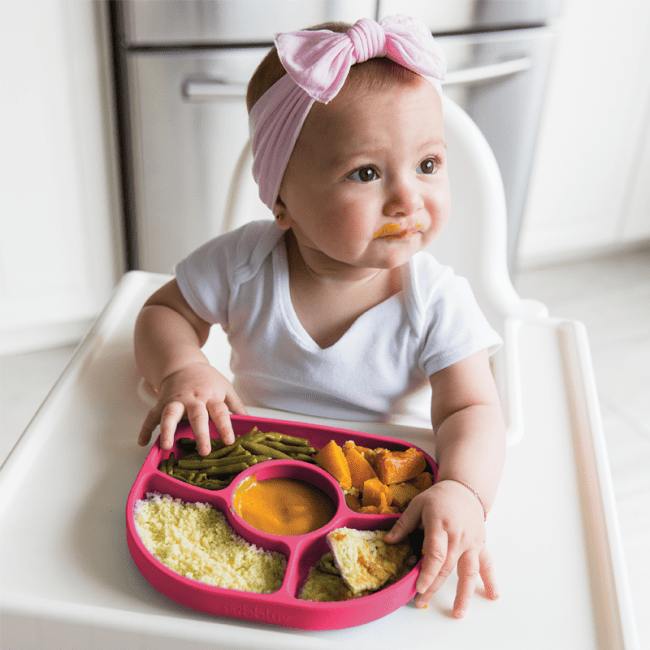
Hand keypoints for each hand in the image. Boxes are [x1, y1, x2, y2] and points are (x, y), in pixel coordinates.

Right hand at [137, 362, 246, 454]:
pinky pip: (151, 416)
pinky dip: (145, 429)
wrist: (183, 365)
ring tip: (166, 446)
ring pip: (170, 414)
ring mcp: (175, 401)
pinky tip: (142, 442)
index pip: (220, 412)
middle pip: (197, 416)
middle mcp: (192, 399)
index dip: (225, 427)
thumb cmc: (207, 381)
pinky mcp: (161, 403)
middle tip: (204, 451)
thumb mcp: (225, 388)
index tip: (229, 441)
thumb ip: (237, 406)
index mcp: (211, 396)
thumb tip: (251, 423)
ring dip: (167, 430)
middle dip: (200, 434)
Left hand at [384, 479, 498, 616]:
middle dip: (434, 587)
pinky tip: (493, 595)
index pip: (435, 553)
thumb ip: (404, 524)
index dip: (428, 572)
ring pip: (469, 571)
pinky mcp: (481, 545)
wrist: (464, 489)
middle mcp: (459, 536)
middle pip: (448, 567)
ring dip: (464, 593)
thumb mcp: (417, 505)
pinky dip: (491, 580)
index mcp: (440, 525)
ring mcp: (472, 542)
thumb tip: (388, 541)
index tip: (419, 587)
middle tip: (421, 602)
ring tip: (458, 613)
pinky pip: (487, 564)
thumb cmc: (438, 497)